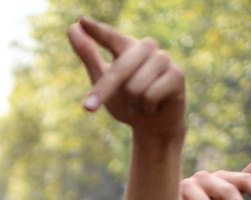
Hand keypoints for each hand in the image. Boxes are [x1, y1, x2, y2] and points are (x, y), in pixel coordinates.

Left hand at [68, 17, 184, 139]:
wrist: (153, 126)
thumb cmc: (127, 101)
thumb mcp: (102, 80)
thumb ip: (89, 54)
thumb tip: (72, 27)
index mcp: (128, 46)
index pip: (110, 36)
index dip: (97, 31)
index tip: (82, 22)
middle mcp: (147, 47)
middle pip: (120, 69)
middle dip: (104, 91)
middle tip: (88, 108)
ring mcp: (164, 59)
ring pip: (135, 86)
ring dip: (132, 103)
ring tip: (140, 103)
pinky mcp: (177, 74)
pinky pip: (150, 95)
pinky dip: (147, 108)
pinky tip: (155, 106)